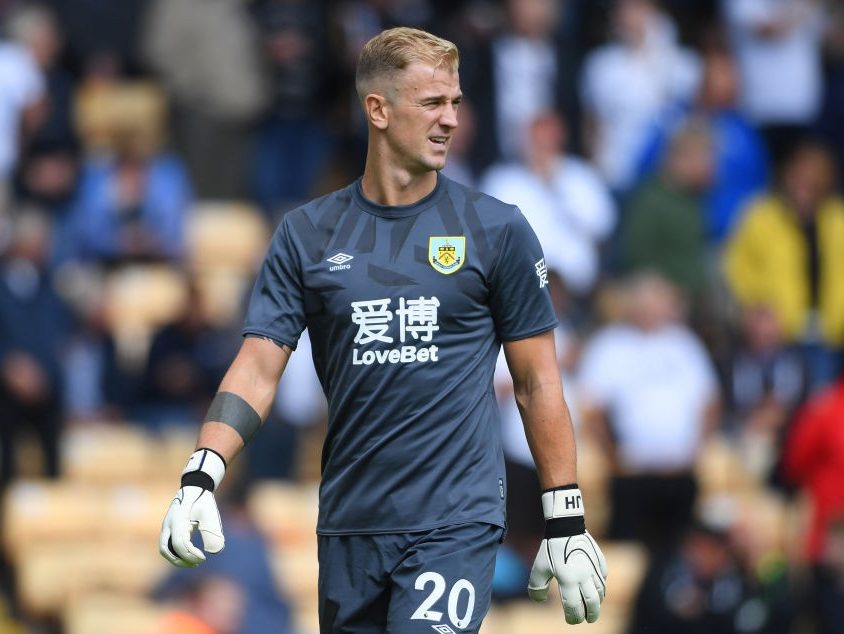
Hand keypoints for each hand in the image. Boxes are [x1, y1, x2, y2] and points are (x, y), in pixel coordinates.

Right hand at [160, 448, 226, 566]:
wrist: (194, 487)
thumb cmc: (203, 499)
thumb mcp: (210, 514)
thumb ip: (212, 532)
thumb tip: (216, 552)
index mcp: (177, 520)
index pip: (180, 544)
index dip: (191, 555)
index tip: (204, 558)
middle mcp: (168, 524)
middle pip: (167, 550)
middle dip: (181, 560)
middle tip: (197, 564)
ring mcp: (166, 526)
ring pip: (165, 549)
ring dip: (177, 559)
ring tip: (193, 563)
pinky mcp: (169, 528)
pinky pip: (168, 545)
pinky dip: (176, 553)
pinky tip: (190, 555)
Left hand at [527, 487, 607, 623]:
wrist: (566, 526)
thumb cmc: (550, 548)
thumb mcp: (538, 567)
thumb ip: (537, 587)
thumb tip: (540, 600)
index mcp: (568, 580)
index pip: (574, 607)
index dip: (573, 617)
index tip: (571, 620)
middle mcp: (584, 577)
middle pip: (592, 603)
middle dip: (590, 614)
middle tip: (588, 619)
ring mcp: (593, 569)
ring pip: (600, 592)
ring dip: (597, 602)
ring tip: (593, 607)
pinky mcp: (600, 562)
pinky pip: (603, 579)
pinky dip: (601, 587)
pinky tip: (596, 589)